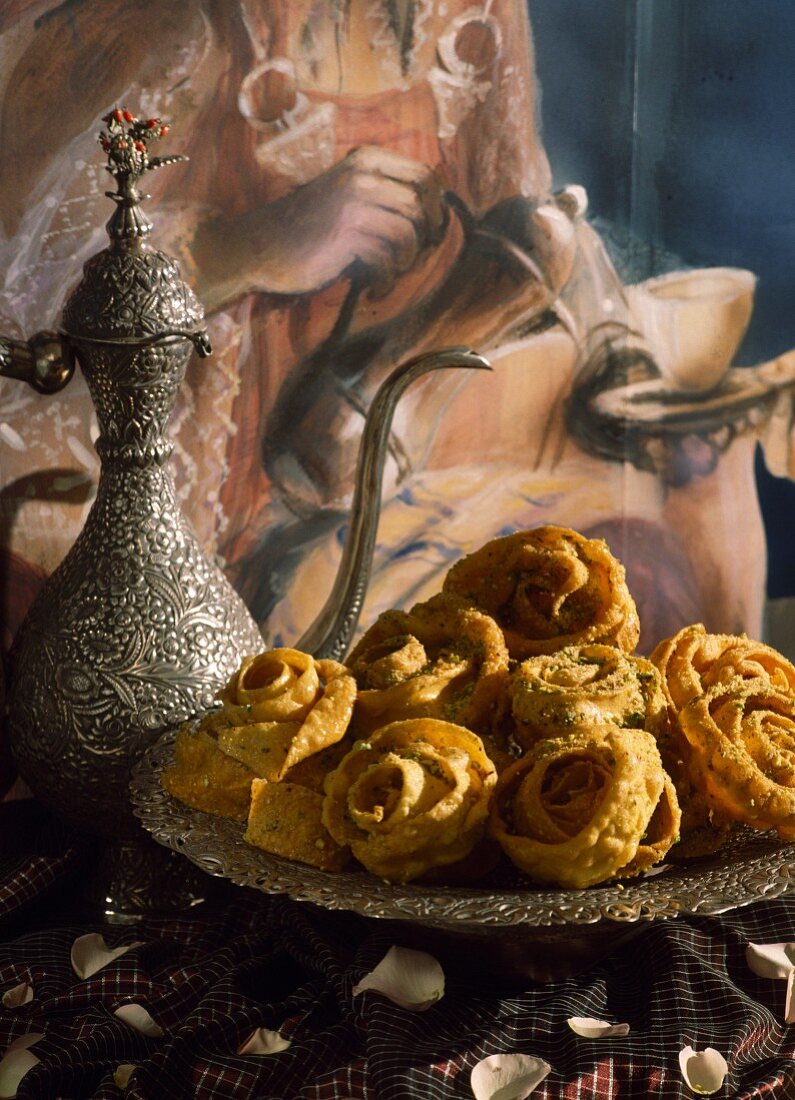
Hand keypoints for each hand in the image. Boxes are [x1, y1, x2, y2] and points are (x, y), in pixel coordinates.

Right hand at [194, 146, 446, 308]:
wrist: (261, 246)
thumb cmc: (309, 228)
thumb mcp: (347, 196)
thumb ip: (383, 194)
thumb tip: (436, 218)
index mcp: (365, 160)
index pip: (425, 175)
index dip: (437, 208)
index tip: (429, 233)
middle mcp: (361, 174)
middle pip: (422, 206)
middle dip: (424, 239)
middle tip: (409, 260)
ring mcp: (353, 202)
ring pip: (409, 232)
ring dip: (405, 262)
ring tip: (388, 275)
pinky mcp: (345, 234)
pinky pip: (387, 258)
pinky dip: (387, 280)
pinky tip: (374, 288)